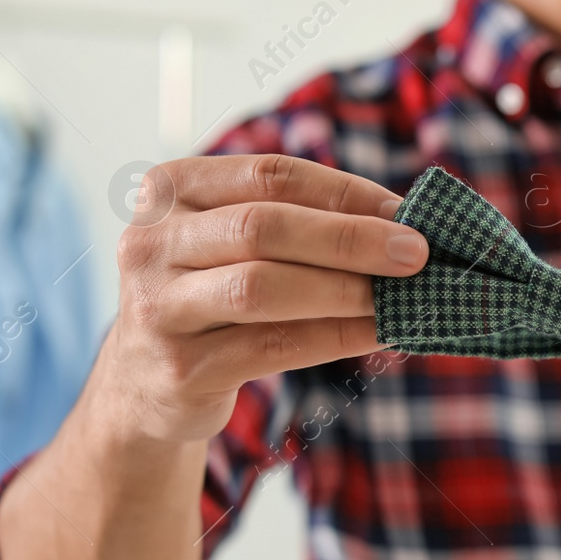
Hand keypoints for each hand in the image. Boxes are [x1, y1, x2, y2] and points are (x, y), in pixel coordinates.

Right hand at [101, 155, 426, 442]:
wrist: (144, 383)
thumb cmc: (214, 296)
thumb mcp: (232, 243)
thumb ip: (299, 222)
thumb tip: (402, 222)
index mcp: (170, 190)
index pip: (270, 176)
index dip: (346, 193)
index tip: (406, 213)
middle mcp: (151, 242)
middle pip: (264, 227)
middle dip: (351, 239)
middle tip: (416, 253)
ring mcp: (158, 307)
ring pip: (263, 287)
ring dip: (345, 289)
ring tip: (401, 295)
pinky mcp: (180, 367)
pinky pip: (273, 345)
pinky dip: (337, 336)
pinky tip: (380, 332)